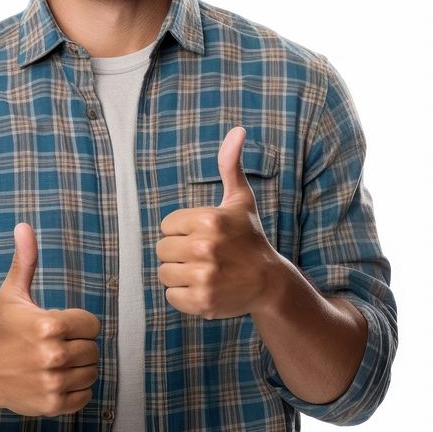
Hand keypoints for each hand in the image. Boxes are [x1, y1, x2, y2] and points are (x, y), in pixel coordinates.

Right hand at [0, 223, 100, 416]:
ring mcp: (52, 382)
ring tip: (57, 363)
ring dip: (79, 368)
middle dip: (79, 346)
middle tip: (57, 346)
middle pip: (93, 349)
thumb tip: (24, 227)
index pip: (92, 325)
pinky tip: (56, 380)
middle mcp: (52, 355)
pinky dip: (76, 390)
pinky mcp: (53, 405)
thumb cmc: (4, 331)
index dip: (79, 325)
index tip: (60, 327)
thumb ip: (26, 261)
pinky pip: (85, 396)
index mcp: (48, 325)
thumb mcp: (13, 295)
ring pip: (92, 372)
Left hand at [156, 126, 278, 319]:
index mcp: (209, 219)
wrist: (270, 282)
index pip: (166, 226)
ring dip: (180, 274)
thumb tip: (237, 130)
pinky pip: (171, 296)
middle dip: (179, 253)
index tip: (204, 236)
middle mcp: (205, 247)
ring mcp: (204, 276)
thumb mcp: (240, 201)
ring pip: (164, 273)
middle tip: (204, 256)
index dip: (182, 231)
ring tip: (204, 272)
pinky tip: (205, 288)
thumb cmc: (249, 238)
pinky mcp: (202, 302)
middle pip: (162, 249)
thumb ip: (230, 165)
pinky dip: (184, 296)